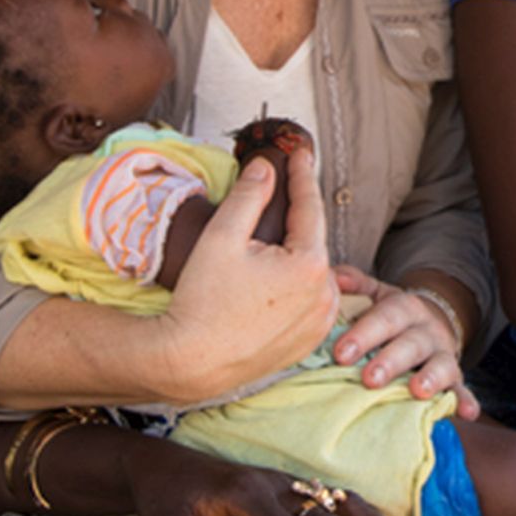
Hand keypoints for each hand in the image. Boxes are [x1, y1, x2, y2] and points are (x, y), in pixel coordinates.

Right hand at [158, 151, 339, 399]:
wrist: (190, 361)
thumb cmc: (202, 301)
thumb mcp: (221, 237)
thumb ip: (249, 196)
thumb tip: (266, 169)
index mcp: (309, 265)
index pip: (309, 208)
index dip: (302, 176)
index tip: (300, 154)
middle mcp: (325, 295)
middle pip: (313, 242)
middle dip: (296, 220)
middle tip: (280, 195)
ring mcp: (319, 323)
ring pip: (315, 274)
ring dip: (300, 256)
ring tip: (273, 245)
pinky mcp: (309, 343)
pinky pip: (311, 304)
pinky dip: (300, 288)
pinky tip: (276, 284)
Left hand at [330, 267, 479, 418]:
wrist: (434, 322)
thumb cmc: (394, 315)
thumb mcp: (378, 294)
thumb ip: (356, 285)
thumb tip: (334, 278)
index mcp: (404, 308)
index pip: (385, 317)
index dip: (364, 335)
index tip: (341, 354)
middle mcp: (426, 329)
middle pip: (411, 343)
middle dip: (390, 361)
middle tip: (370, 379)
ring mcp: (443, 354)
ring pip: (441, 364)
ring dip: (431, 377)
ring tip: (418, 391)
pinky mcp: (456, 377)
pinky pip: (462, 389)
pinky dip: (466, 400)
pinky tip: (467, 413)